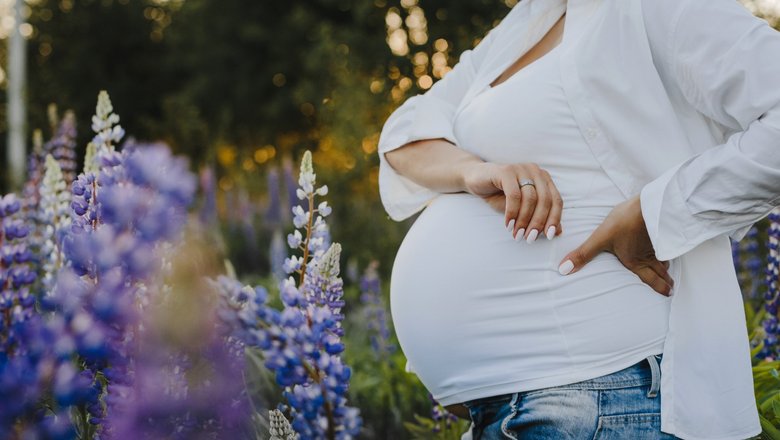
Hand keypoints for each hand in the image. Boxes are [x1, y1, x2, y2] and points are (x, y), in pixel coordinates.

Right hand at [461, 161, 563, 240]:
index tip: (549, 236)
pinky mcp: (506, 171)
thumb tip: (558, 231)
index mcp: (543, 178)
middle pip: (545, 200)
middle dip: (538, 223)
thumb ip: (539, 217)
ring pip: (530, 199)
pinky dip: (512, 213)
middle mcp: (535, 171)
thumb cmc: (500, 194)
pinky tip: (508, 225)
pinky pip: (514, 195)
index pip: (556, 200)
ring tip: (517, 234)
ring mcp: (521, 169)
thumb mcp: (521, 209)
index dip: (554, 219)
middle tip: (529, 239)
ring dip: (524, 220)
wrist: (475, 179)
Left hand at [556, 195, 673, 295]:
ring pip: (665, 258)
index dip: (659, 287)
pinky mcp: (663, 231)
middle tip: (671, 288)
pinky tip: (666, 245)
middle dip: (666, 280)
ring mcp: (658, 243)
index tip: (668, 294)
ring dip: (667, 266)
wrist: (650, 205)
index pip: (650, 278)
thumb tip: (563, 270)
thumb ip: (583, 254)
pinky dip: (668, 249)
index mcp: (635, 261)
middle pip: (661, 271)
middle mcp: (649, 256)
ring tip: (668, 269)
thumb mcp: (600, 238)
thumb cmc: (625, 223)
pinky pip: (667, 245)